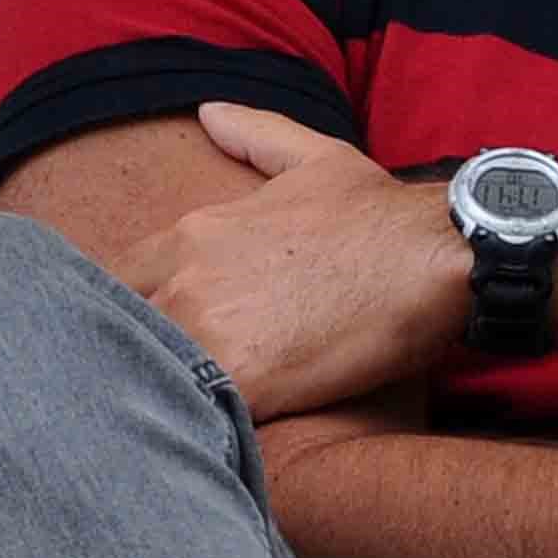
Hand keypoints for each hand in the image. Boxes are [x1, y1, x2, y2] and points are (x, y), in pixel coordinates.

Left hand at [118, 105, 464, 418]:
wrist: (441, 255)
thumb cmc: (386, 214)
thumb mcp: (318, 159)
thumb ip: (255, 136)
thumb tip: (209, 113)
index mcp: (194, 235)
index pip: (116, 283)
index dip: (129, 314)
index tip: (146, 339)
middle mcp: (187, 280)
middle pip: (121, 336)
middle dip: (135, 362)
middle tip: (156, 390)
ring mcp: (210, 330)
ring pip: (151, 378)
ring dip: (163, 400)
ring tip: (178, 428)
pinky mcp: (247, 379)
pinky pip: (199, 416)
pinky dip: (202, 431)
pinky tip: (214, 445)